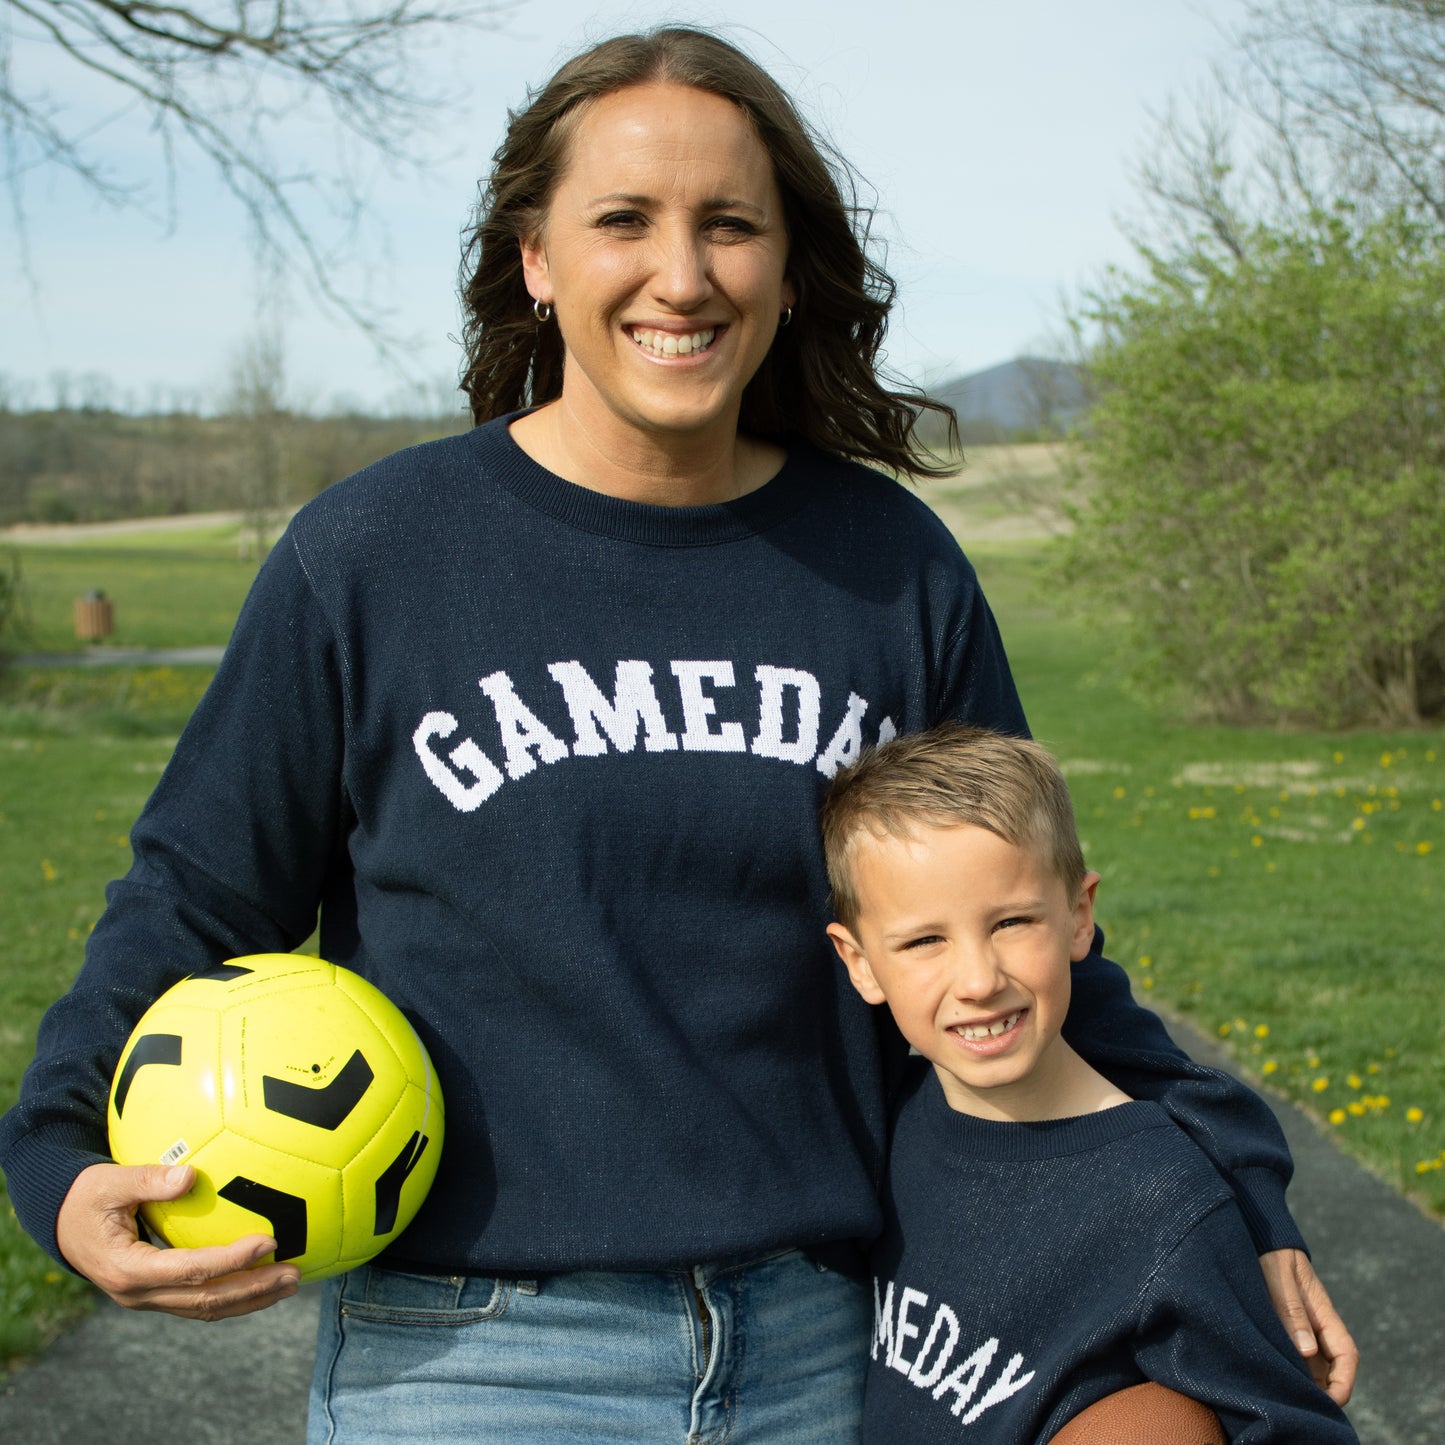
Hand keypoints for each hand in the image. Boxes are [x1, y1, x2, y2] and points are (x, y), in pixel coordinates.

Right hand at [56, 1162, 301, 1319]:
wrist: (61, 1224)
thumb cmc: (86, 1196)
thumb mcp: (108, 1182)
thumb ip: (148, 1179)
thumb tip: (189, 1174)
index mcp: (130, 1269)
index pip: (191, 1270)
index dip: (232, 1260)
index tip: (269, 1241)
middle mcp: (139, 1294)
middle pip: (205, 1300)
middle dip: (253, 1290)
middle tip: (295, 1275)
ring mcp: (148, 1299)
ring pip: (205, 1308)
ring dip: (250, 1299)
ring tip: (290, 1284)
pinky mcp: (156, 1294)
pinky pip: (199, 1300)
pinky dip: (233, 1295)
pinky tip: (263, 1281)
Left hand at [1259, 1248, 1356, 1405]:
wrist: (1261, 1238)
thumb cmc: (1273, 1257)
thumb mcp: (1280, 1281)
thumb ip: (1293, 1312)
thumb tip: (1307, 1351)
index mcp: (1325, 1315)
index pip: (1347, 1356)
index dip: (1344, 1382)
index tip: (1331, 1402)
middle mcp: (1318, 1326)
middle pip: (1331, 1368)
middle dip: (1324, 1391)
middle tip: (1303, 1409)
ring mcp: (1303, 1328)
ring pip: (1312, 1366)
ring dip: (1304, 1382)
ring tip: (1286, 1398)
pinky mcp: (1285, 1328)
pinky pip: (1294, 1355)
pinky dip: (1289, 1368)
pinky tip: (1274, 1377)